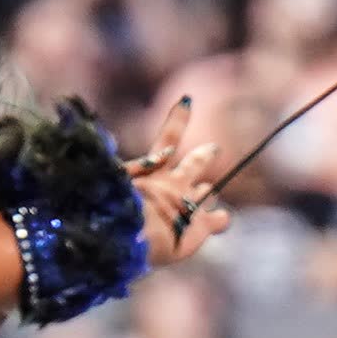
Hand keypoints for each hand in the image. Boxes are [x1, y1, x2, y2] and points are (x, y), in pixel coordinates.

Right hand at [125, 98, 229, 264]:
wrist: (134, 237)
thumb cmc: (117, 214)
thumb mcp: (116, 186)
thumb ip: (127, 170)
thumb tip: (148, 155)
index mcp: (153, 174)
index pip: (167, 138)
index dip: (177, 119)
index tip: (187, 100)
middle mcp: (174, 184)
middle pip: (196, 162)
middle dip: (205, 155)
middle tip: (213, 149)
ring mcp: (190, 203)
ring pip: (208, 192)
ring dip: (208, 194)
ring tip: (209, 196)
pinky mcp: (202, 225)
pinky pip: (221, 219)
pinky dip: (220, 219)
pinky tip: (219, 221)